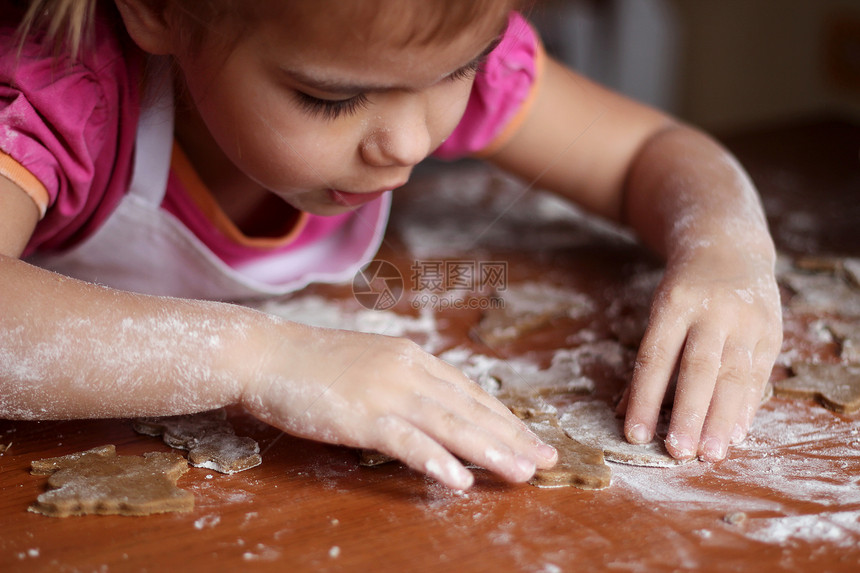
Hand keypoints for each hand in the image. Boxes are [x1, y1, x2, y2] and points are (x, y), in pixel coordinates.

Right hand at [242, 324, 557, 488]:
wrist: (265, 354)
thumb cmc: (313, 363)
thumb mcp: (370, 365)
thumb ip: (404, 382)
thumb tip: (434, 409)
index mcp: (413, 357)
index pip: (470, 391)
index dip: (504, 416)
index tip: (530, 436)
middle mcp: (408, 370)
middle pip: (470, 408)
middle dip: (512, 436)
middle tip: (547, 459)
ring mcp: (385, 391)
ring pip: (450, 424)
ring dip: (489, 450)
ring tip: (522, 472)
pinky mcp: (361, 414)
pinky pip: (406, 441)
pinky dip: (435, 459)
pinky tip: (459, 479)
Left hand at [619, 248, 781, 461]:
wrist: (731, 247)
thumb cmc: (684, 291)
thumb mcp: (660, 312)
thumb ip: (649, 361)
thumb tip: (625, 411)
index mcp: (675, 303)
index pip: (655, 357)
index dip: (644, 398)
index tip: (635, 434)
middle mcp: (713, 311)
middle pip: (699, 368)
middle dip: (688, 413)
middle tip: (678, 453)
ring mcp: (747, 321)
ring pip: (734, 376)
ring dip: (722, 419)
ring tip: (711, 454)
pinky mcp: (772, 331)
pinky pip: (758, 376)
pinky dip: (747, 407)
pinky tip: (737, 434)